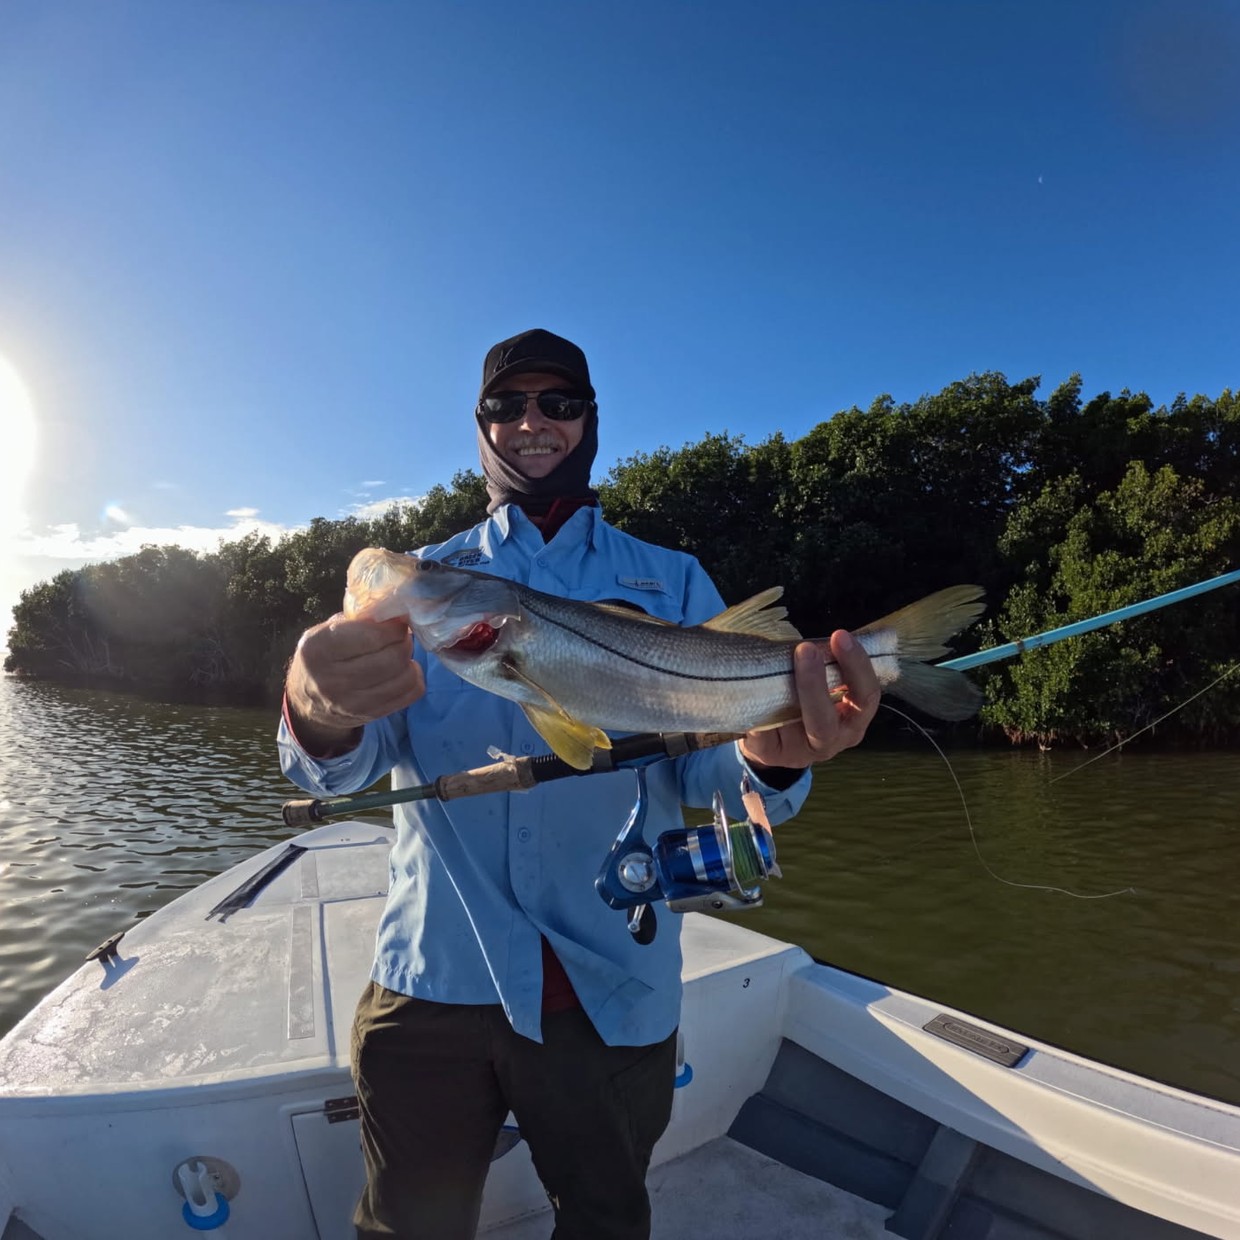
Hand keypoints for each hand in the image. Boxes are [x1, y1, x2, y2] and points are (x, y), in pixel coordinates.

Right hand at [285, 614, 424, 754]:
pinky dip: (414, 678)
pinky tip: (403, 671)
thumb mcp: (326, 631)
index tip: (397, 620)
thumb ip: (356, 620)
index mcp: (318, 649)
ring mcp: (352, 702)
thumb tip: (396, 611)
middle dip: (404, 642)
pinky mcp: (370, 715)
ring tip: (401, 652)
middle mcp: (332, 679)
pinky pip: (410, 694)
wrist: (310, 702)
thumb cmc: (324, 656)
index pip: (371, 636)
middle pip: (392, 658)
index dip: (393, 627)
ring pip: (404, 677)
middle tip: (402, 636)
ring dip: (410, 660)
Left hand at [739, 631, 879, 769]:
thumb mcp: (821, 686)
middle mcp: (831, 741)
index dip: (857, 666)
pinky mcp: (769, 754)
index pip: (866, 696)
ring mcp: (799, 752)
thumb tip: (813, 639)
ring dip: (785, 696)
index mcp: (851, 721)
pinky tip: (749, 687)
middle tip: (806, 650)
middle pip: (827, 720)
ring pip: (792, 728)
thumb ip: (824, 667)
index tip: (840, 636)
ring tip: (775, 666)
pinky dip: (758, 706)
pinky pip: (763, 731)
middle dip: (817, 683)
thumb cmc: (801, 701)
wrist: (771, 739)